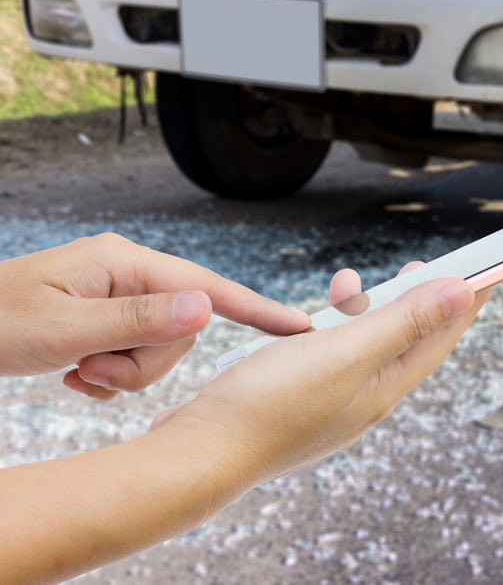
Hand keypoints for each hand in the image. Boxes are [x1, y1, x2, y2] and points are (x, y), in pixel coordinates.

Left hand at [0, 233, 310, 399]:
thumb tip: (207, 309)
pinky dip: (108, 376)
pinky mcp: (106, 321)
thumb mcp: (65, 328)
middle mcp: (129, 275)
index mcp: (124, 263)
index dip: (255, 309)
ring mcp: (118, 298)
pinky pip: (134, 358)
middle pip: (181, 331)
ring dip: (121, 373)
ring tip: (74, 371)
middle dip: (143, 363)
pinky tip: (72, 375)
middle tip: (89, 369)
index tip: (300, 328)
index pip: (206, 287)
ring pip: (159, 351)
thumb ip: (140, 320)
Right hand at [152, 269, 486, 483]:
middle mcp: (364, 397)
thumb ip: (404, 321)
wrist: (200, 452)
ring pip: (362, 345)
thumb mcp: (347, 352)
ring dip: (364, 308)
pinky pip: (329, 355)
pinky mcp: (298, 397)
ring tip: (348, 282)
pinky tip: (308, 318)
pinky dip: (327, 328)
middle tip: (423, 265)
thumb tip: (463, 292)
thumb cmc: (271, 403)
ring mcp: (330, 400)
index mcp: (384, 387)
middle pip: (405, 340)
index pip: (439, 337)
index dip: (464, 301)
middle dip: (417, 300)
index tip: (489, 270)